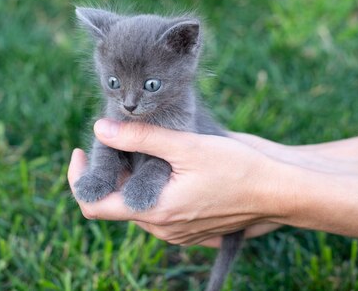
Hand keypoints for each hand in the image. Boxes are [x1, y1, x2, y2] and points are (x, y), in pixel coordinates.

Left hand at [68, 119, 293, 245]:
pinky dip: (151, 184)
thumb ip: (140, 137)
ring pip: (136, 203)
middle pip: (115, 201)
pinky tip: (166, 160)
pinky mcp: (189, 226)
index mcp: (154, 211)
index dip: (78, 178)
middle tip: (118, 136)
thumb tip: (100, 128)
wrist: (279, 191)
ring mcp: (175, 230)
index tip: (80, 150)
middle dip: (110, 170)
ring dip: (131, 176)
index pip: (93, 206)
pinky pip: (157, 207)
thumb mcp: (186, 146)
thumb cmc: (238, 168)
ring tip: (144, 144)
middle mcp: (161, 227)